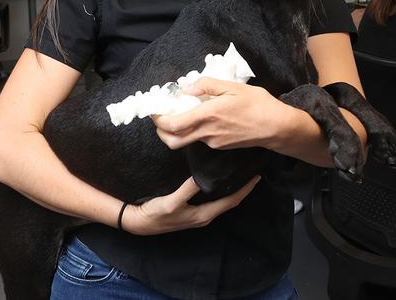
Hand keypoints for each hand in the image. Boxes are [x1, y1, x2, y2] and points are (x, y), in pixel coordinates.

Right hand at [121, 176, 258, 234]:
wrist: (139, 223)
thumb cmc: (156, 214)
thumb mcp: (172, 202)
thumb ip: (187, 191)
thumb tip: (203, 177)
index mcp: (204, 215)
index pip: (231, 201)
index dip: (245, 189)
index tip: (256, 176)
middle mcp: (205, 216)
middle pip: (230, 201)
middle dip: (242, 188)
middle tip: (252, 172)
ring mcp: (198, 214)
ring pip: (222, 201)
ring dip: (232, 189)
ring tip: (239, 175)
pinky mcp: (192, 211)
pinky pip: (213, 200)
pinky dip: (220, 190)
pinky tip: (218, 182)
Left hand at [150, 78, 287, 150]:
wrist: (277, 127)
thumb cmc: (258, 104)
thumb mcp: (233, 87)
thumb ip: (208, 85)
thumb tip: (187, 87)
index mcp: (207, 115)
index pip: (172, 124)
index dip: (158, 119)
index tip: (155, 110)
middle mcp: (207, 132)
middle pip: (172, 141)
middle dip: (161, 131)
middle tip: (161, 118)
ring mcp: (213, 142)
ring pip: (186, 140)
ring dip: (178, 130)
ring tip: (182, 113)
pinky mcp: (221, 146)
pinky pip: (201, 139)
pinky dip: (194, 130)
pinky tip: (202, 118)